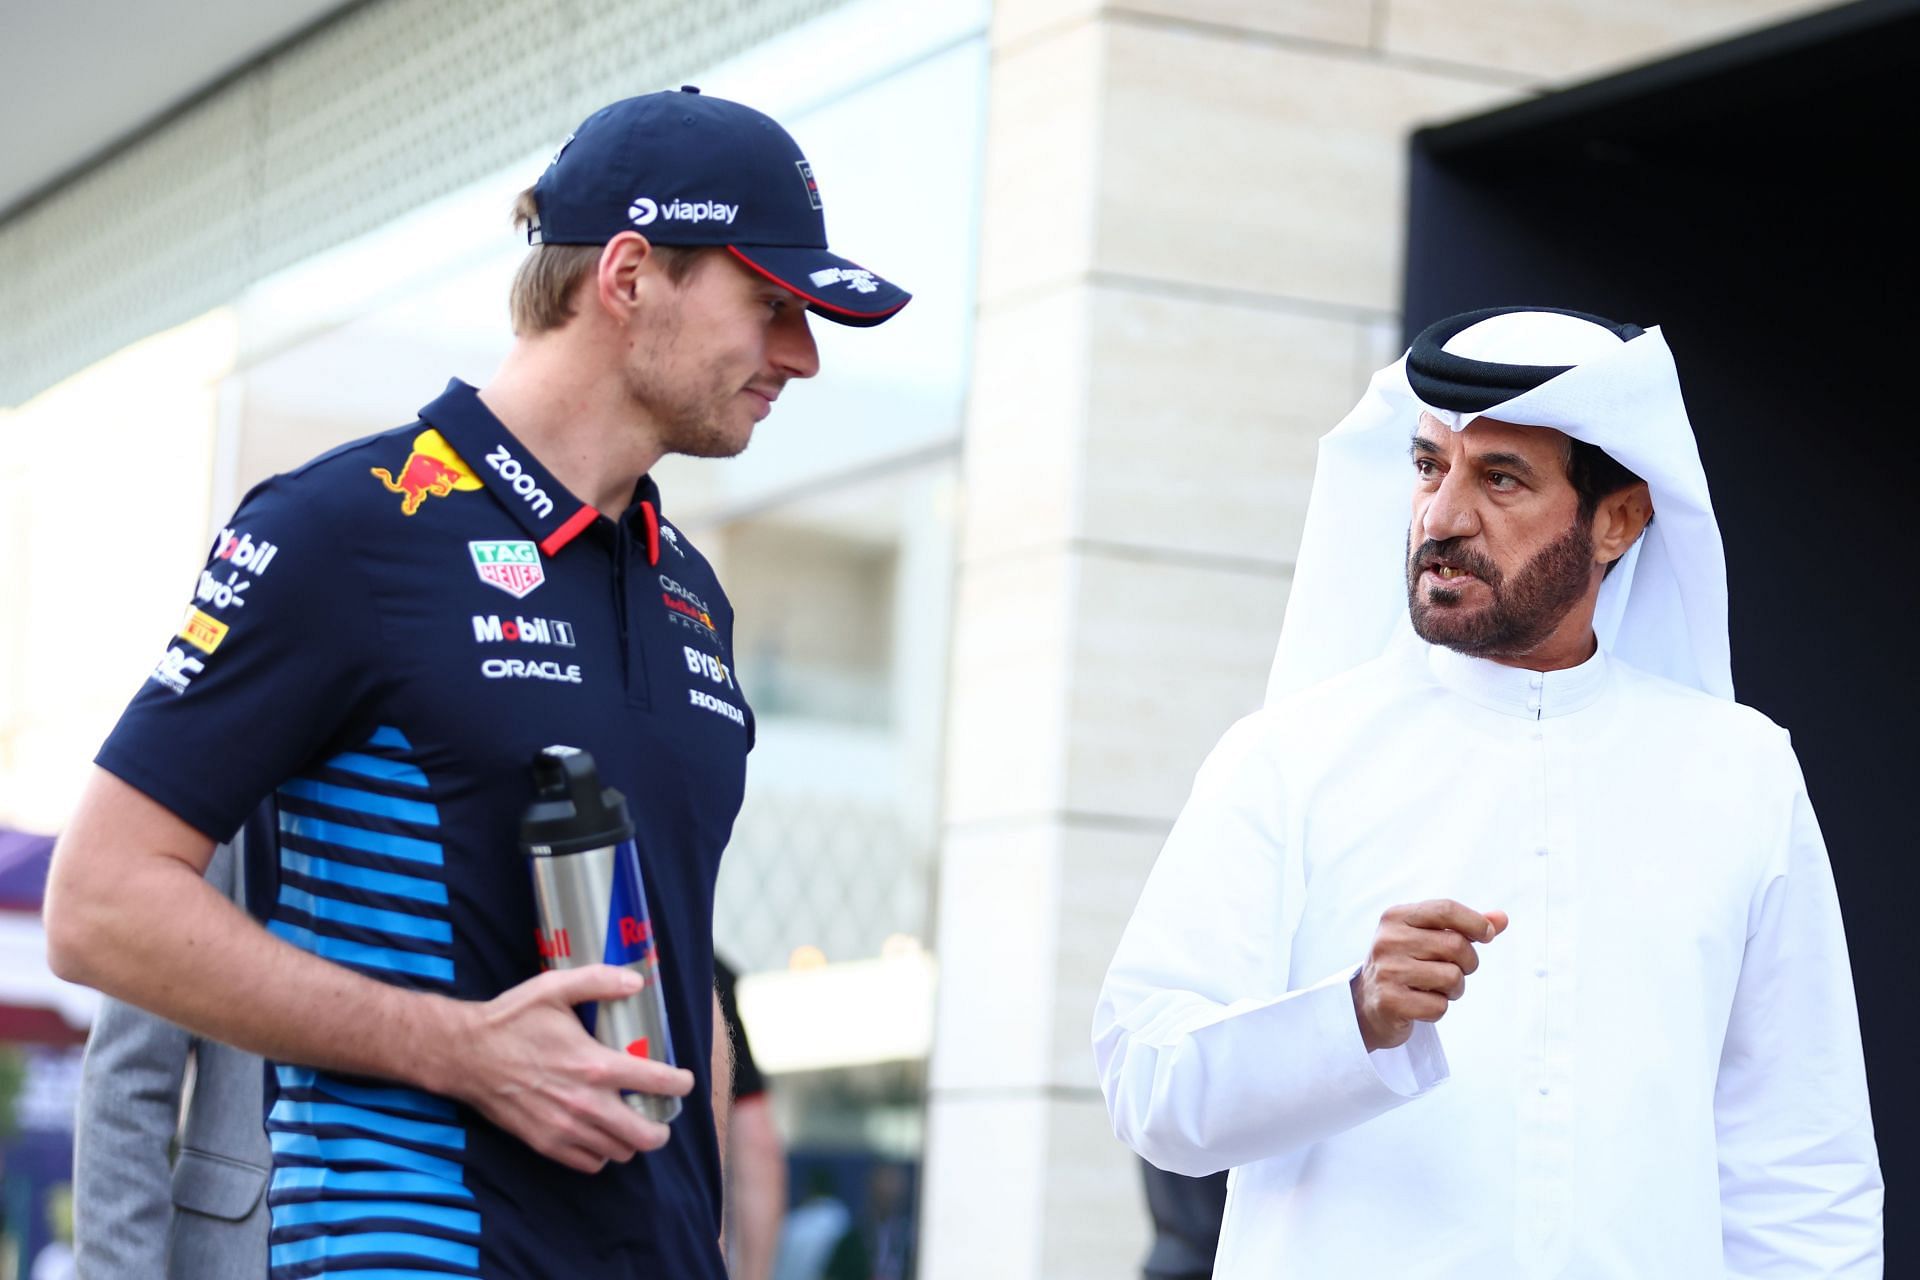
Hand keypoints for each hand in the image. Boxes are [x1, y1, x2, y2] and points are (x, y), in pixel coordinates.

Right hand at [446, 965, 694, 1172]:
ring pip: (619, 1152)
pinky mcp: (545, 1143)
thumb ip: (599, 981)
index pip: (656, 1083)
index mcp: (594, 1065)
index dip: (679, 1084)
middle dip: (661, 1127)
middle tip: (661, 1115)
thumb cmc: (511, 1019)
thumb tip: (637, 981)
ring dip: (630, 1140)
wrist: (465, 1054)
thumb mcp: (555, 987)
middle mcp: (584, 1103)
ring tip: (628, 1122)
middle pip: (644, 1135)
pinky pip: (589, 1163)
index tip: (683, 1082)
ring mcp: (564, 1128)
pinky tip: (599, 1134)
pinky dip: (601, 1153)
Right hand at [1351, 900, 1507, 1051]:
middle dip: (1468, 962)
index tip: (1486, 935)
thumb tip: (1501, 919)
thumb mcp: (1427, 938)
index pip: (1445, 909)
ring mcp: (1387, 971)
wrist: (1367, 1003)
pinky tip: (1421, 1004)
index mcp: (1396, 917)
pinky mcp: (1390, 1001)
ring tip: (1437, 988)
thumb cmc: (1405, 965)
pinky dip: (1438, 1009)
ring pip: (1452, 977)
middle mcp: (1388, 940)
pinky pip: (1438, 1006)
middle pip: (1455, 945)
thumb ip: (1463, 927)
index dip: (1475, 922)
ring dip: (1454, 989)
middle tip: (1457, 970)